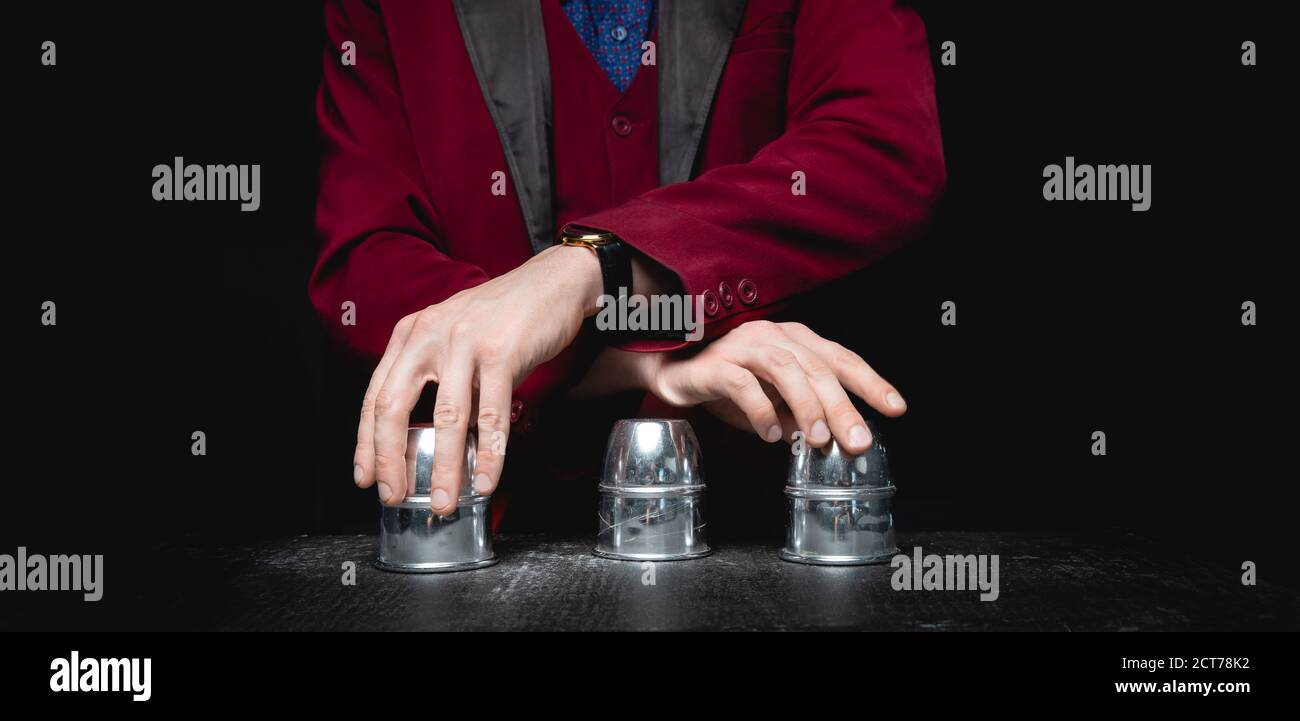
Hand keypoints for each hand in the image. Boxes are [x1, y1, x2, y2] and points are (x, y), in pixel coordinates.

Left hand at [354, 244, 602, 513]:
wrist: (552, 282)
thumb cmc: (505, 316)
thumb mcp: (454, 335)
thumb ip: (435, 375)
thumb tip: (429, 435)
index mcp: (411, 333)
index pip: (376, 396)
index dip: (367, 443)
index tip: (367, 477)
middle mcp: (429, 335)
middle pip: (395, 408)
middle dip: (391, 461)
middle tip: (395, 496)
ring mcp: (464, 343)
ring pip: (447, 419)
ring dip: (445, 468)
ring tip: (444, 501)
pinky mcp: (501, 354)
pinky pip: (491, 417)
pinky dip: (489, 455)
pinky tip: (487, 479)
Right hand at [638, 320, 906, 452]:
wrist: (673, 373)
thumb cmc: (731, 386)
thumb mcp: (776, 403)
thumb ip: (804, 414)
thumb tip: (837, 439)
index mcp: (796, 340)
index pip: (841, 358)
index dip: (870, 382)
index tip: (895, 408)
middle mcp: (774, 336)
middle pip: (817, 367)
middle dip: (842, 406)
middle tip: (858, 440)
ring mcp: (743, 345)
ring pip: (785, 369)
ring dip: (806, 405)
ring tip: (818, 439)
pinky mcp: (716, 363)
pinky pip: (742, 384)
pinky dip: (761, 410)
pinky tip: (772, 434)